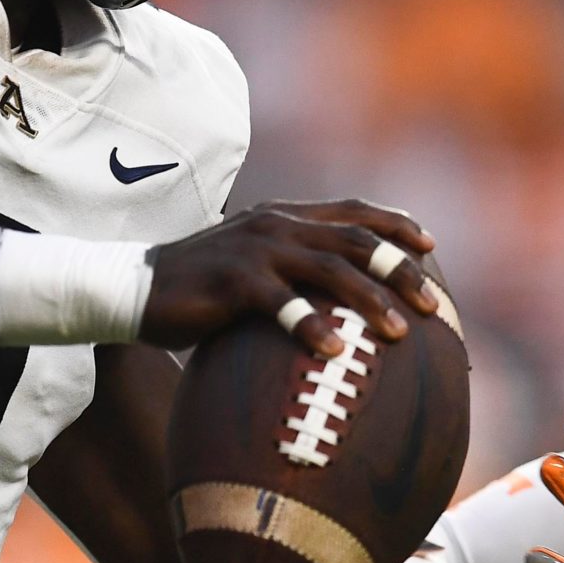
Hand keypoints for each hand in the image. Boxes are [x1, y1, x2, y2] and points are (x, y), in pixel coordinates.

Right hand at [144, 200, 439, 357]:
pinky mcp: (233, 280)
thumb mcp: (252, 272)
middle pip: (355, 240)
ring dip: (370, 300)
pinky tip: (334, 352)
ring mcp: (255, 249)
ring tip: (399, 332)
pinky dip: (311, 325)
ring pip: (329, 268)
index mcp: (284, 218)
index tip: (430, 247)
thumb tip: (339, 310)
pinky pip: (282, 302)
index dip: (395, 225)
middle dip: (400, 271)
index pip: (352, 210)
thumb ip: (292, 276)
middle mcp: (275, 224)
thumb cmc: (199, 291)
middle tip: (431, 305)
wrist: (132, 289)